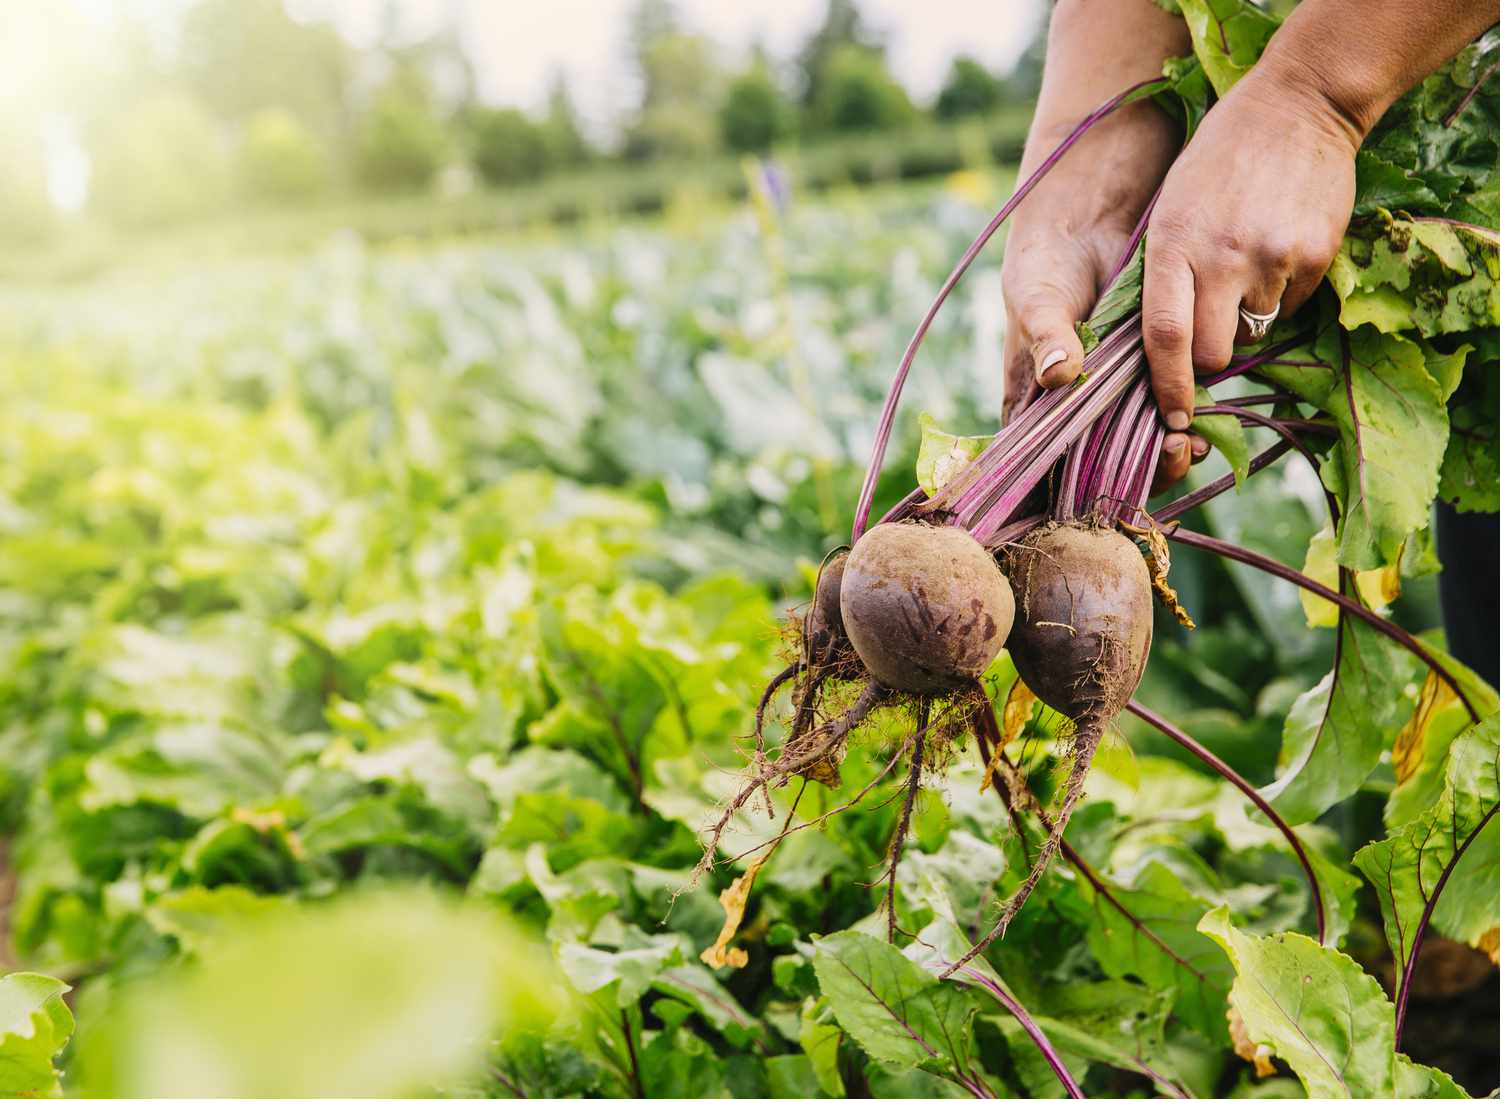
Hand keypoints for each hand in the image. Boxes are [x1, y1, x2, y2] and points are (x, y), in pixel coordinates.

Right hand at [1000, 100, 1210, 486]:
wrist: (1096, 209)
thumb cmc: (1048, 255)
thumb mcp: (1038, 294)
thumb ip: (1046, 334)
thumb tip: (1057, 376)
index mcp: (1035, 399)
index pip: (1047, 461)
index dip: (1076, 482)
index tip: (1111, 483)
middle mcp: (1076, 404)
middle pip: (1102, 462)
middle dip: (1137, 471)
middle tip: (1170, 456)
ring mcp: (1116, 388)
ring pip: (1139, 441)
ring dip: (1166, 452)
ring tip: (1189, 445)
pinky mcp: (1154, 366)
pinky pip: (1170, 404)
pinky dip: (1187, 418)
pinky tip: (1208, 422)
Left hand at [1141, 70, 1360, 480]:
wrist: (1301, 104)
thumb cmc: (1218, 161)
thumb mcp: (1170, 208)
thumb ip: (1164, 274)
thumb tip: (1160, 348)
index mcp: (1172, 244)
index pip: (1164, 338)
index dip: (1167, 388)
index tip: (1170, 419)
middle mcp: (1221, 256)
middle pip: (1211, 353)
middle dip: (1207, 360)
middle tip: (1208, 336)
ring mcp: (1273, 256)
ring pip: (1254, 331)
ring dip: (1246, 319)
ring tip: (1244, 269)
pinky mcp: (1318, 254)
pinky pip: (1292, 304)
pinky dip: (1281, 293)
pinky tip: (1276, 249)